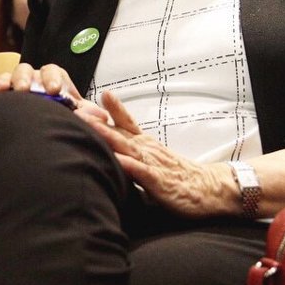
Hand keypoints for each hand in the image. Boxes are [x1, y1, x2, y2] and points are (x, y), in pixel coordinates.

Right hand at [0, 62, 106, 120]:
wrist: (50, 135)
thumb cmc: (67, 121)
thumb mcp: (82, 118)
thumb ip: (91, 116)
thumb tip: (103, 116)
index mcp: (56, 80)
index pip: (54, 72)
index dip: (53, 79)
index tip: (54, 90)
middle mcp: (37, 79)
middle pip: (33, 70)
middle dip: (30, 78)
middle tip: (27, 89)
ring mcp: (21, 85)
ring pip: (16, 74)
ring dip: (14, 80)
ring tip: (14, 90)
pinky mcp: (8, 95)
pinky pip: (2, 85)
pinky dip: (0, 85)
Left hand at [91, 91, 235, 217]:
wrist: (209, 189)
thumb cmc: (179, 176)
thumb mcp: (153, 158)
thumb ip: (132, 152)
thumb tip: (110, 146)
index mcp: (144, 144)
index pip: (125, 122)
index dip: (109, 108)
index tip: (93, 94)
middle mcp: (147, 150)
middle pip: (118, 132)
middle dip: (96, 121)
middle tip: (76, 108)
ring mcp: (153, 164)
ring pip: (128, 148)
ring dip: (109, 136)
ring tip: (91, 127)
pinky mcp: (160, 182)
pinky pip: (143, 173)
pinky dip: (131, 166)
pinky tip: (119, 161)